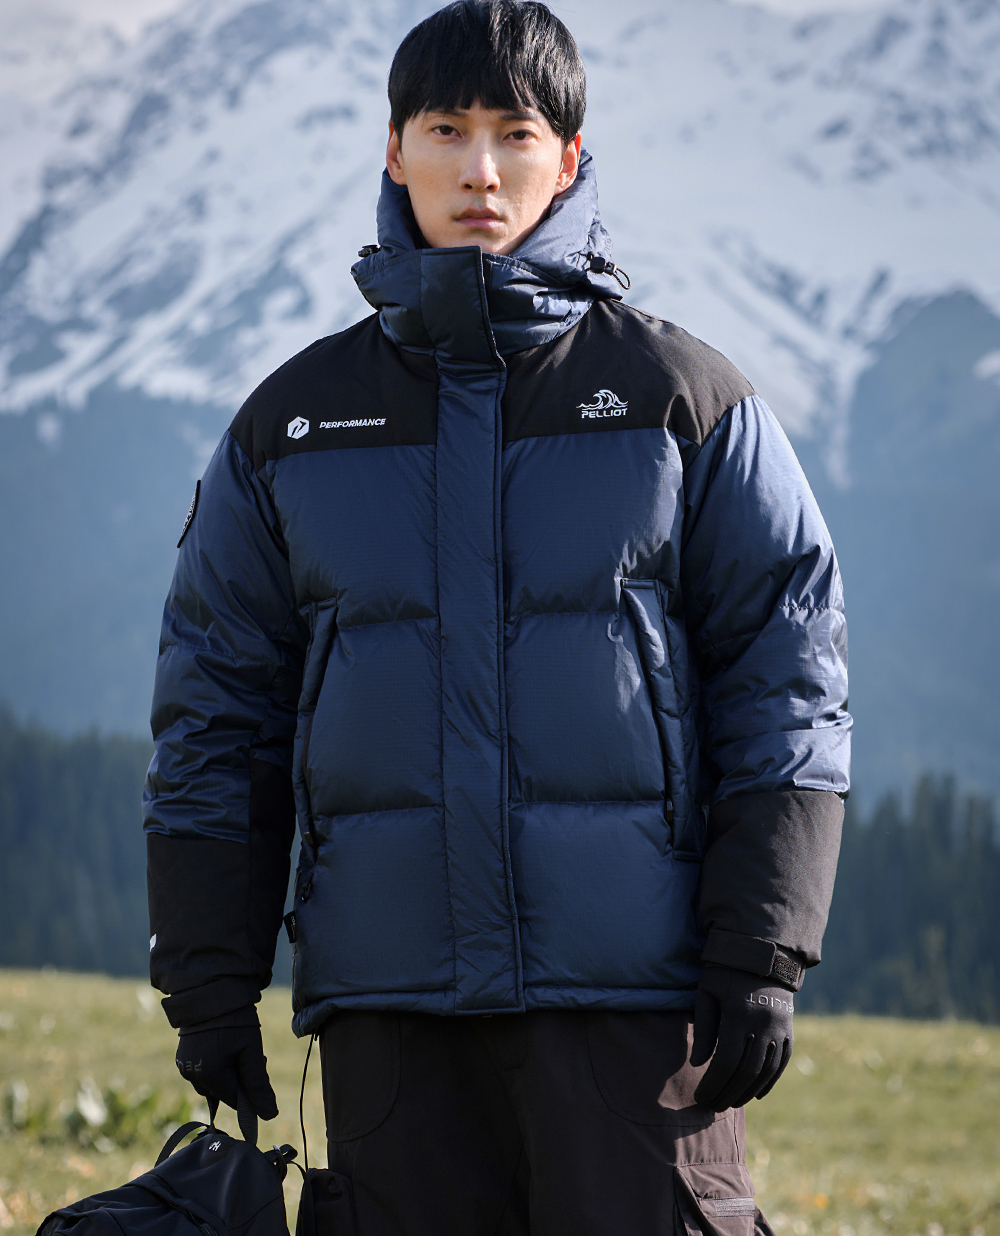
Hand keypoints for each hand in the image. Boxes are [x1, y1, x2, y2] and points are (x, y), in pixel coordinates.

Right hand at [175, 1006, 277, 1119]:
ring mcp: (184, 1067)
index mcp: (209, 1075)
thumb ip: (259, 1085)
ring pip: (213, 1083)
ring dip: (228, 1073)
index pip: (234, 1100)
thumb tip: (270, 1115)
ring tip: (237, 1047)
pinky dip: (216, 1066)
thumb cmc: (235, 1020)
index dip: (251, 1092)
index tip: (260, 1072)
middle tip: (250, 1054)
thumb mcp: (252, 1050)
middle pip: (223, 1092)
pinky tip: (225, 1046)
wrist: (212, 991)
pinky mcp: (182, 1058)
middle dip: (239, 1080)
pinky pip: (203, 1073)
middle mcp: (192, 1075)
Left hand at [690, 965, 793, 1110]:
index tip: (699, 1096)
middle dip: (728, 1093)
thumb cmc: (725, 973)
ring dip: (748, 1091)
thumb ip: (705, 1030)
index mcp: (738, 1014)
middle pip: (746, 1071)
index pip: (725, 1062)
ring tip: (730, 1103)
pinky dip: (769, 1081)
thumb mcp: (708, 994)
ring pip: (765, 1071)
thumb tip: (698, 1065)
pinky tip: (756, 1094)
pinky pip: (782, 1063)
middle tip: (713, 1107)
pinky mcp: (789, 1030)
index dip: (712, 1083)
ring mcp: (779, 1028)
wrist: (761, 953)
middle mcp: (762, 1024)